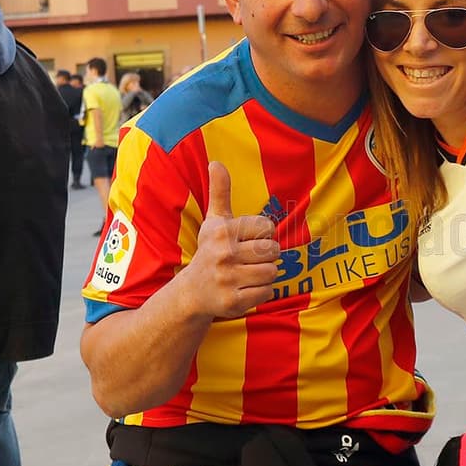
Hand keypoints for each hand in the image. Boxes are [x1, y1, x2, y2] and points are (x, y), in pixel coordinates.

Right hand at [184, 161, 279, 318]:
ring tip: (248, 273)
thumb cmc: (210, 251)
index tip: (248, 240)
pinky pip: (267, 292)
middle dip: (267, 255)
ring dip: (265, 274)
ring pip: (272, 272)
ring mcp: (227, 280)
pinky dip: (262, 292)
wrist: (192, 293)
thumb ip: (219, 192)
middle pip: (273, 251)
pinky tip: (246, 288)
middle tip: (251, 259)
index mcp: (221, 231)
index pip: (267, 228)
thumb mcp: (214, 221)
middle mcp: (222, 255)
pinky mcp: (232, 302)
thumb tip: (216, 162)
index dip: (263, 235)